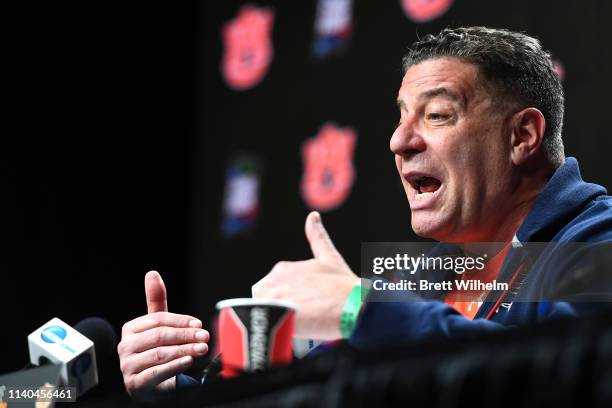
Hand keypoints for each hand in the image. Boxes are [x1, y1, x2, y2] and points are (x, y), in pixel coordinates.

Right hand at [117, 271, 208, 396]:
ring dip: (184, 350)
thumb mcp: (157, 326)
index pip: (158, 319)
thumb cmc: (156, 352)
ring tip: (202, 348)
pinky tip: (188, 361)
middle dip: (185, 335)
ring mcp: (128, 366)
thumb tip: (152, 273)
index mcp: (130, 329)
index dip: (181, 320)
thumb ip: (156, 301)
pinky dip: (174, 366)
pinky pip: (156, 373)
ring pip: (160, 353)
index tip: (199, 324)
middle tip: (205, 336)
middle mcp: (125, 346)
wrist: (151, 386)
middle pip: (160, 335)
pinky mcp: (135, 384)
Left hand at [253, 211, 358, 339]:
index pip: (272, 290)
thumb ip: (317, 236)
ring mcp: (275, 297)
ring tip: (299, 327)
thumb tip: (313, 215)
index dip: (286, 302)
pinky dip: (276, 330)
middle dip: (279, 310)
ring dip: (278, 320)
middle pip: (266, 303)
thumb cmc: (344, 286)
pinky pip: (269, 326)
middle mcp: (275, 280)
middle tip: (302, 319)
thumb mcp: (329, 257)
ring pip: (266, 314)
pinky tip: (292, 332)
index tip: (302, 309)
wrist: (355, 305)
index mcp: (283, 269)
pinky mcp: (278, 315)